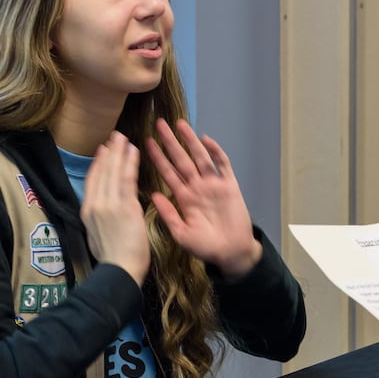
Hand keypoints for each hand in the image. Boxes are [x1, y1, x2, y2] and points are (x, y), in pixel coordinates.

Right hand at [81, 132, 150, 286]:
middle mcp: (95, 205)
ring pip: (113, 172)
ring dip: (119, 153)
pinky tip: (133, 151)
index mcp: (87, 213)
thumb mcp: (98, 236)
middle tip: (114, 136)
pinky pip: (126, 179)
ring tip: (123, 138)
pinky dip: (130, 163)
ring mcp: (108, 205)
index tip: (102, 151)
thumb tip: (104, 211)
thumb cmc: (114, 259)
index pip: (92, 182)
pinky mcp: (124, 207)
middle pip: (101, 172)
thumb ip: (101, 219)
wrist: (120, 270)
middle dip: (108, 152)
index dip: (97, 164)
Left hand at [145, 119, 262, 279]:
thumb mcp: (182, 234)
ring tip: (180, 124)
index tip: (145, 143)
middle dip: (170, 142)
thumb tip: (154, 195)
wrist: (232, 253)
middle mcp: (197, 187)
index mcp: (184, 198)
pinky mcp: (230, 186)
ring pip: (200, 157)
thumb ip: (169, 215)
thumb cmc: (206, 247)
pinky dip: (215, 152)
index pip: (168, 173)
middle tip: (159, 124)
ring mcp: (214, 185)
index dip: (157, 158)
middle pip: (181, 159)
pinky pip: (223, 165)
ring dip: (190, 141)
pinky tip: (206, 140)